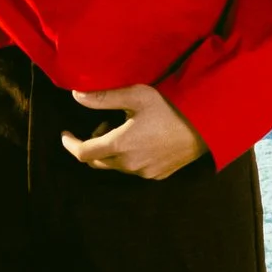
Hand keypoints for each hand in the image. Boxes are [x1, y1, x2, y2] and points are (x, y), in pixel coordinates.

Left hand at [62, 83, 206, 182]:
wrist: (205, 125)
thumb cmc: (170, 106)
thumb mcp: (135, 96)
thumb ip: (103, 98)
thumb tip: (76, 96)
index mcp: (119, 145)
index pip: (83, 153)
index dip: (70, 144)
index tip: (65, 134)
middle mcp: (129, 164)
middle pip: (97, 162)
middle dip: (93, 144)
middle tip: (103, 124)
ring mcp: (144, 173)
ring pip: (116, 166)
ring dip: (111, 150)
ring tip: (124, 128)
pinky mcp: (158, 175)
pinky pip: (133, 169)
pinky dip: (128, 157)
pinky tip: (141, 140)